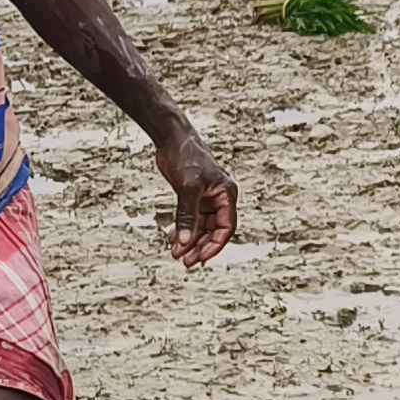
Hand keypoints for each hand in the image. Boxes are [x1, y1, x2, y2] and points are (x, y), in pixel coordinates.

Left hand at [155, 132, 236, 268]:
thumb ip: (187, 216)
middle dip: (199, 247)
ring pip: (201, 228)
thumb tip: (184, 243)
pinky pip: (191, 220)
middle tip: (185, 262)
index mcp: (227, 195)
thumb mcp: (187, 187)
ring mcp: (206, 198)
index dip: (214, 246)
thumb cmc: (186, 157)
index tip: (199, 259)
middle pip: (213, 231)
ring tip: (176, 254)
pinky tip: (172, 239)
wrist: (172, 138)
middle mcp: (220, 198)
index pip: (226, 228)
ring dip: (190, 241)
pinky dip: (183, 230)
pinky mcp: (193, 197)